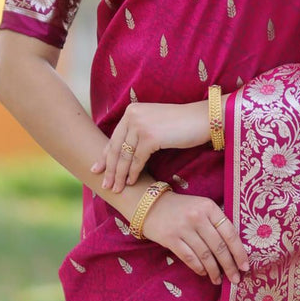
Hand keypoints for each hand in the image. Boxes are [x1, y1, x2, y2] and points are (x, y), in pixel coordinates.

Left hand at [92, 100, 210, 193]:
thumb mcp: (154, 123)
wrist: (202, 119)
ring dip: (120, 175)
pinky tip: (131, 183)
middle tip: (104, 185)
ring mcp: (140, 125)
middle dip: (110, 170)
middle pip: (117, 148)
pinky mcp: (150, 137)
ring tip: (116, 189)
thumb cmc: (181, 124)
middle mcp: (132, 116)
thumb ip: (138, 131)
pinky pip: (138, 160)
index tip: (97, 169)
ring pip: (125, 156)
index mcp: (131, 111)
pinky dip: (134, 173)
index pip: (114, 138)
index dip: (105, 156)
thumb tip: (125, 152)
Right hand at [139, 192, 248, 283]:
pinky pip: (189, 258)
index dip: (239, 252)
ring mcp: (183, 228)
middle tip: (236, 279)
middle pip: (218, 247)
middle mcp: (197, 217)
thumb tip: (234, 250)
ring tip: (218, 280)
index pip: (230, 233)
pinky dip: (199, 268)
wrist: (151, 206)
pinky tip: (204, 273)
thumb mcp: (201, 208)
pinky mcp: (170, 239)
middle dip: (229, 266)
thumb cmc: (182, 209)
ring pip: (205, 255)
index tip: (245, 266)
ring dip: (214, 271)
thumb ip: (216, 223)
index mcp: (209, 207)